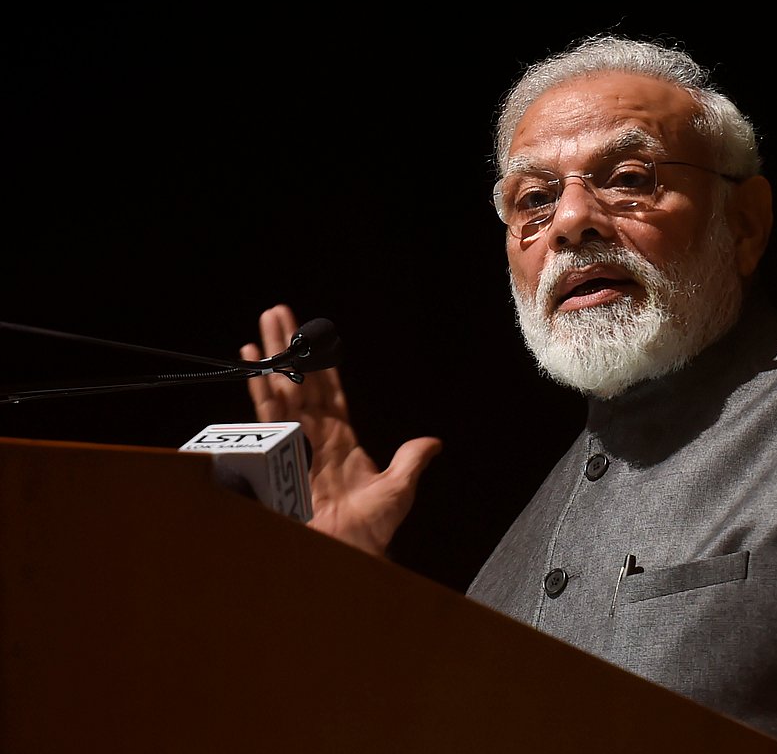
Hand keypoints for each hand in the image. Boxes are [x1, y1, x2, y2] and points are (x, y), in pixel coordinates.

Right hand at [241, 304, 440, 555]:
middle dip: (291, 347)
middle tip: (278, 312)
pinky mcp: (282, 454)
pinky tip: (253, 364)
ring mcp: (298, 443)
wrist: (349, 554)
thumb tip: (433, 442)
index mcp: (341, 441)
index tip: (313, 335)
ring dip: (275, 356)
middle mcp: (316, 437)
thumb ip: (411, 462)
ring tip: (265, 324)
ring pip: (284, 391)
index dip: (322, 366)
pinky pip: (271, 416)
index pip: (330, 393)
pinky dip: (262, 390)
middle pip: (302, 382)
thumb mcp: (399, 489)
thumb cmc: (372, 530)